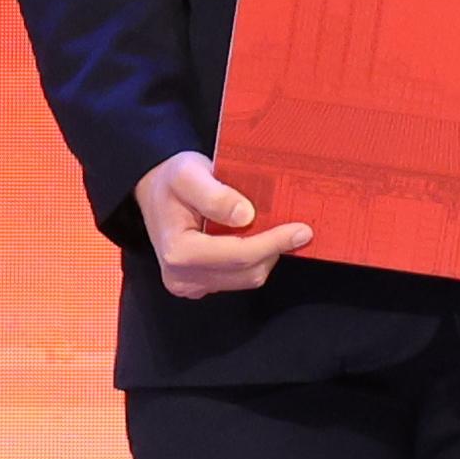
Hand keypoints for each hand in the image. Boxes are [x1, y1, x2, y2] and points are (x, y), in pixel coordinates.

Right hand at [141, 149, 309, 298]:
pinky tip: (259, 237)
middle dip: (275, 249)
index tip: (302, 231)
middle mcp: (182, 276)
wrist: (157, 193)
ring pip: (247, 277)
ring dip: (267, 254)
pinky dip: (257, 259)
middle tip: (298, 228)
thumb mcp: (188, 174)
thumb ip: (214, 195)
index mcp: (178, 252)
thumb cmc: (172, 181)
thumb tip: (244, 215)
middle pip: (246, 271)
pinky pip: (240, 277)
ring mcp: (191, 284)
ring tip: (276, 228)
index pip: (237, 255)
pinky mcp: (202, 284)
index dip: (274, 243)